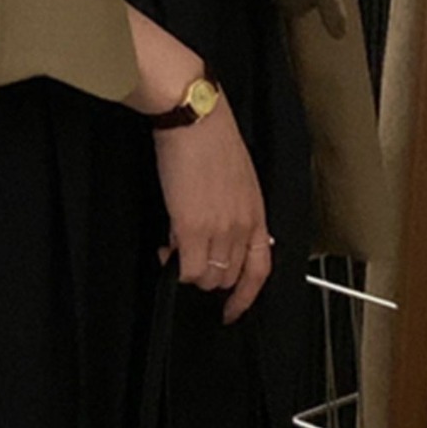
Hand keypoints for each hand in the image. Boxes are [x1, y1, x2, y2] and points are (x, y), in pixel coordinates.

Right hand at [152, 92, 274, 323]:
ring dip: (189, 270)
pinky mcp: (191, 227)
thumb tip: (216, 234)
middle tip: (187, 257)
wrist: (195, 118)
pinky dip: (173, 266)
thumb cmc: (212, 138)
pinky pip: (185, 269)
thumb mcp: (237, 178)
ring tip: (174, 246)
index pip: (261, 269)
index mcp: (257, 212)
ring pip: (207, 277)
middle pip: (229, 277)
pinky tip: (165, 248)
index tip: (232, 310)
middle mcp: (243, 226)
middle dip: (207, 276)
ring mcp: (219, 230)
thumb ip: (235, 209)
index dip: (246, 296)